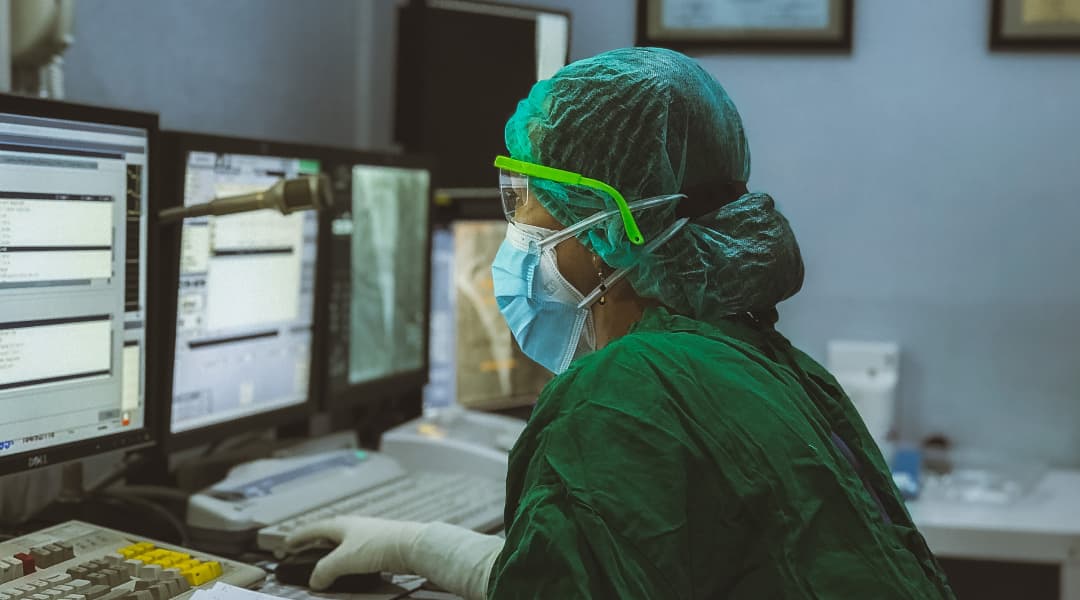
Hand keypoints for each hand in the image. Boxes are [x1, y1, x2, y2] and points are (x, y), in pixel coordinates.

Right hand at [284, 516, 423, 589]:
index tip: (286, 543)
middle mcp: (354, 527)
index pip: (313, 529)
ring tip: (324, 565)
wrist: (412, 546)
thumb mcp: (344, 560)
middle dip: (313, 544)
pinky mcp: (379, 546)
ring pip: (342, 544)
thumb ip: (325, 571)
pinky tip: (349, 569)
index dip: (298, 537)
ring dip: (330, 554)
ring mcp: (367, 535)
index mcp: (341, 525)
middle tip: (302, 553)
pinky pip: (356, 553)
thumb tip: (315, 581)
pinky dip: (346, 561)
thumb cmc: (380, 545)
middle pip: (327, 534)